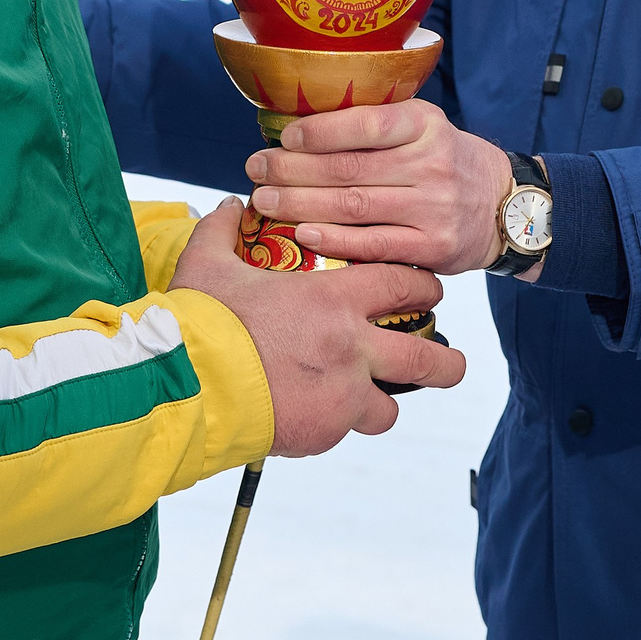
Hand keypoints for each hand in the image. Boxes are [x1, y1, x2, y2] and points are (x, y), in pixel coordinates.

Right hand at [171, 198, 464, 456]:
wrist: (191, 383)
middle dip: (446, 363)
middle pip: (425, 359)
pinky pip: (343, 430)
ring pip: (389, 408)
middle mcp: (351, 348)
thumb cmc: (202, 319)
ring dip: (383, 401)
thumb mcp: (208, 263)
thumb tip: (231, 206)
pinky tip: (310, 412)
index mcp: (333, 299)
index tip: (429, 291)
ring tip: (372, 400)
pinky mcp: (323, 433)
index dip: (424, 286)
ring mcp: (342, 395)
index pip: (403, 285)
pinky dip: (333, 422)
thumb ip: (223, 230)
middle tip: (450, 363)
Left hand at [243, 98, 522, 277]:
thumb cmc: (445, 159)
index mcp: (424, 124)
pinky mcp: (433, 247)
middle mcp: (431, 164)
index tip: (283, 138)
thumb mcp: (422, 126)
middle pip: (349, 169)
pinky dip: (334, 239)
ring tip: (265, 200)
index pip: (365, 124)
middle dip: (292, 170)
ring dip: (301, 204)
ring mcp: (433, 208)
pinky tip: (302, 232)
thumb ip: (374, 125)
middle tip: (256, 169)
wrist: (506, 204)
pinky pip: (374, 244)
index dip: (318, 132)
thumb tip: (300, 128)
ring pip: (354, 206)